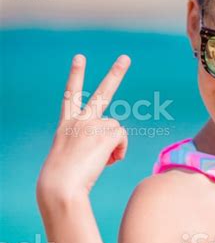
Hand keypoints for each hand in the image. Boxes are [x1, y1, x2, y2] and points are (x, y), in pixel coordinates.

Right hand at [37, 53, 130, 199]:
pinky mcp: (104, 132)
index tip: (79, 58)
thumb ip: (91, 147)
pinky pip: (122, 139)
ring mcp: (92, 124)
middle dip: (115, 74)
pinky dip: (119, 151)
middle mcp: (78, 120)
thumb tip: (114, 151)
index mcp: (66, 125)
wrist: (60, 184)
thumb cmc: (63, 180)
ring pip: (116, 130)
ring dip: (114, 146)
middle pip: (101, 93)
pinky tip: (107, 161)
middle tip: (126, 58)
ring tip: (100, 160)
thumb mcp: (73, 158)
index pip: (70, 96)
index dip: (76, 76)